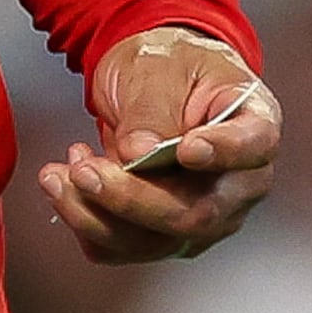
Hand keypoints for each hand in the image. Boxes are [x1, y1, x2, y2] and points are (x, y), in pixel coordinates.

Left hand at [33, 25, 277, 264]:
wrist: (155, 80)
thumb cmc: (169, 65)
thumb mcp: (158, 67)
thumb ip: (153, 109)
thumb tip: (138, 155)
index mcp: (255, 124)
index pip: (252, 146)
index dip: (224, 152)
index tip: (185, 148)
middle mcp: (239, 183)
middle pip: (196, 213)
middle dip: (131, 199)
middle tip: (82, 169)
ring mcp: (206, 215)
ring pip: (155, 241)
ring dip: (96, 215)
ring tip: (56, 173)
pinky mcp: (166, 234)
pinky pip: (125, 247)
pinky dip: (87, 223)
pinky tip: (65, 185)